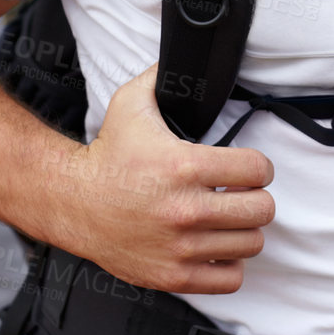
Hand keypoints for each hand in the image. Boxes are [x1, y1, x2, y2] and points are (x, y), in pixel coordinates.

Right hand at [45, 65, 274, 293]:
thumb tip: (183, 56)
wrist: (72, 201)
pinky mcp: (172, 275)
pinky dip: (229, 264)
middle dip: (256, 198)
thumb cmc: (106, 157)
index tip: (247, 168)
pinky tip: (216, 246)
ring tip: (229, 219)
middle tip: (241, 194)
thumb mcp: (132, 103)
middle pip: (261, 210)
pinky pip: (230, 278)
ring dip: (244, 230)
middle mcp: (185, 210)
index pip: (257, 170)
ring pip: (250, 243)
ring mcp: (180, 247)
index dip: (258, 166)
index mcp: (183, 167)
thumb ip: (162, 77)